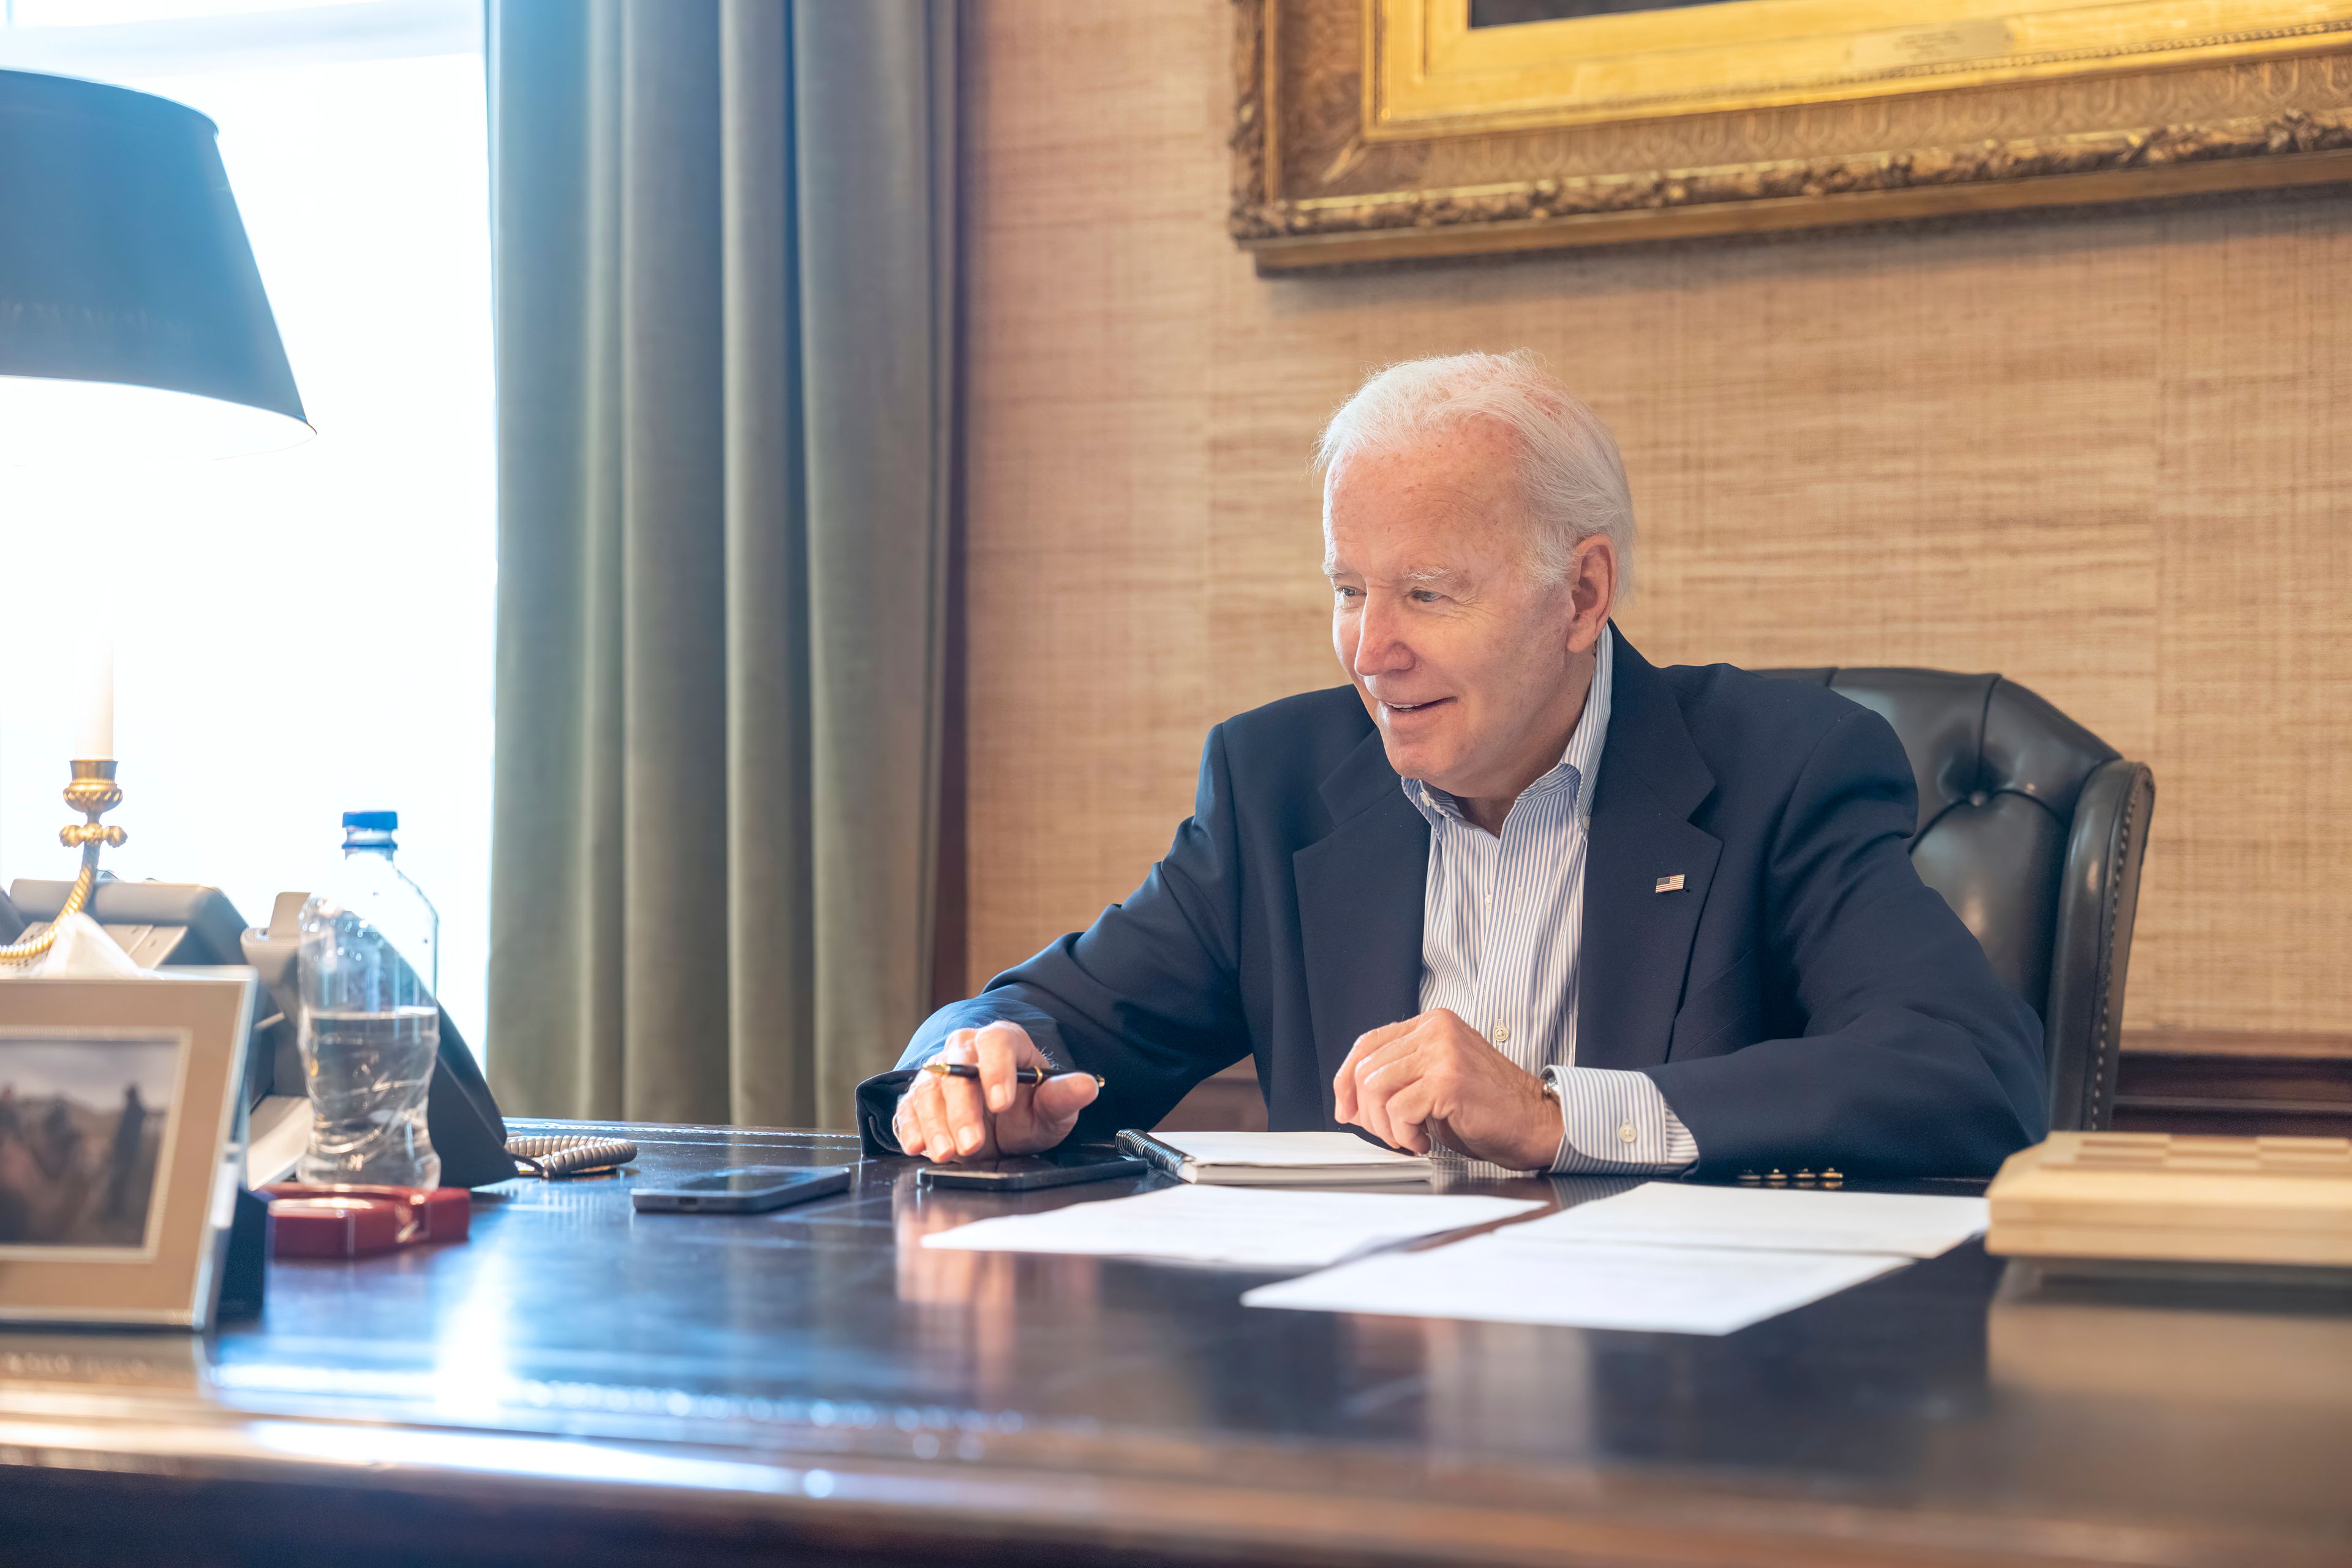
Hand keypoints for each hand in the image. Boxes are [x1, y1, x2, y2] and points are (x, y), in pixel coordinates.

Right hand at [892, 1022, 1098, 1163]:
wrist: (1002, 1126)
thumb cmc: (1028, 1110)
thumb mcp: (1051, 1109)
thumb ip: (1064, 1097)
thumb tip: (1087, 1086)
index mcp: (1004, 1042)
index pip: (996, 1042)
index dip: (997, 1070)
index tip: (1002, 1103)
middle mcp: (966, 1050)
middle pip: (956, 1067)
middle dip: (962, 1109)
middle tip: (972, 1144)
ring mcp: (938, 1073)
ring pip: (928, 1089)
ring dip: (935, 1123)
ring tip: (946, 1153)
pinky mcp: (918, 1098)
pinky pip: (908, 1108)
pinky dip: (910, 1127)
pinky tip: (917, 1146)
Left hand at [1332, 1008, 1559, 1170]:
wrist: (1537, 1124)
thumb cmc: (1492, 1109)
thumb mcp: (1437, 1082)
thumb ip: (1400, 1079)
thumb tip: (1350, 1101)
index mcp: (1433, 1025)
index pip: (1368, 1043)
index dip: (1346, 1079)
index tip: (1345, 1108)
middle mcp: (1437, 1031)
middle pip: (1366, 1067)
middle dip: (1366, 1111)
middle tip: (1387, 1133)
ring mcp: (1443, 1053)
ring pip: (1375, 1087)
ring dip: (1384, 1125)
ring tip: (1408, 1137)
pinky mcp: (1448, 1081)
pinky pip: (1398, 1110)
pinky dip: (1403, 1135)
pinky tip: (1424, 1142)